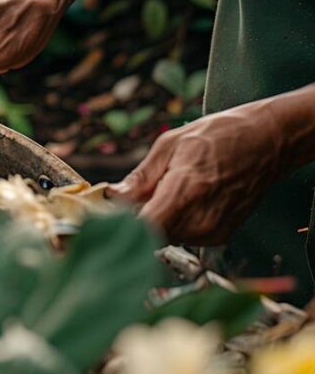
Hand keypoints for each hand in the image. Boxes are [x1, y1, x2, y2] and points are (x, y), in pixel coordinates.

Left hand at [112, 104, 290, 244]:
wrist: (267, 142)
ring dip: (154, 220)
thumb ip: (140, 178)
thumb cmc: (220, 136)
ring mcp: (214, 230)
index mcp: (187, 190)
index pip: (144, 228)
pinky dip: (173, 222)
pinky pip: (183, 236)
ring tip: (161, 192)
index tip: (105, 215)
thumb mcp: (170, 145)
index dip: (120, 224)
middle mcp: (202, 217)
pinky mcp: (220, 236)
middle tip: (128, 198)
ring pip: (165, 237)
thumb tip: (113, 197)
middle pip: (150, 235)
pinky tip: (179, 200)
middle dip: (133, 220)